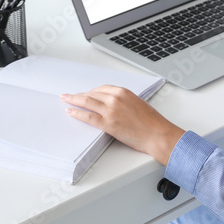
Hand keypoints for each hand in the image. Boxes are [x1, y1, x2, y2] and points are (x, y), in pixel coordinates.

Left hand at [61, 86, 183, 165]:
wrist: (157, 134)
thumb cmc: (152, 122)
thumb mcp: (138, 104)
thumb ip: (124, 102)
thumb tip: (114, 105)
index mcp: (124, 92)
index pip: (101, 89)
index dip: (91, 92)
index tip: (85, 94)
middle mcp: (115, 99)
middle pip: (91, 94)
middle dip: (78, 94)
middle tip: (69, 95)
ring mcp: (110, 111)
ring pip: (86, 102)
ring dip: (73, 100)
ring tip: (65, 100)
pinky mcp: (107, 124)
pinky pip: (88, 116)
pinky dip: (77, 113)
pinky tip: (71, 112)